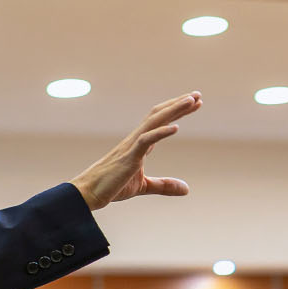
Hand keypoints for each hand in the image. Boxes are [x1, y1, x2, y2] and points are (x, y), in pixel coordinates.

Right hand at [70, 92, 200, 209]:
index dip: (178, 111)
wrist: (89, 194)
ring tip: (191, 101)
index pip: (161, 121)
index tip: (195, 103)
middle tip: (197, 95)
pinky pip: (146, 140)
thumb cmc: (112, 186)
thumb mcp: (144, 186)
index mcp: (141, 144)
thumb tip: (187, 189)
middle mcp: (136, 139)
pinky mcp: (129, 157)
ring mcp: (132, 146)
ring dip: (174, 110)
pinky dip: (161, 132)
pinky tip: (176, 127)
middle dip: (179, 104)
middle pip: (160, 114)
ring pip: (154, 121)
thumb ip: (164, 185)